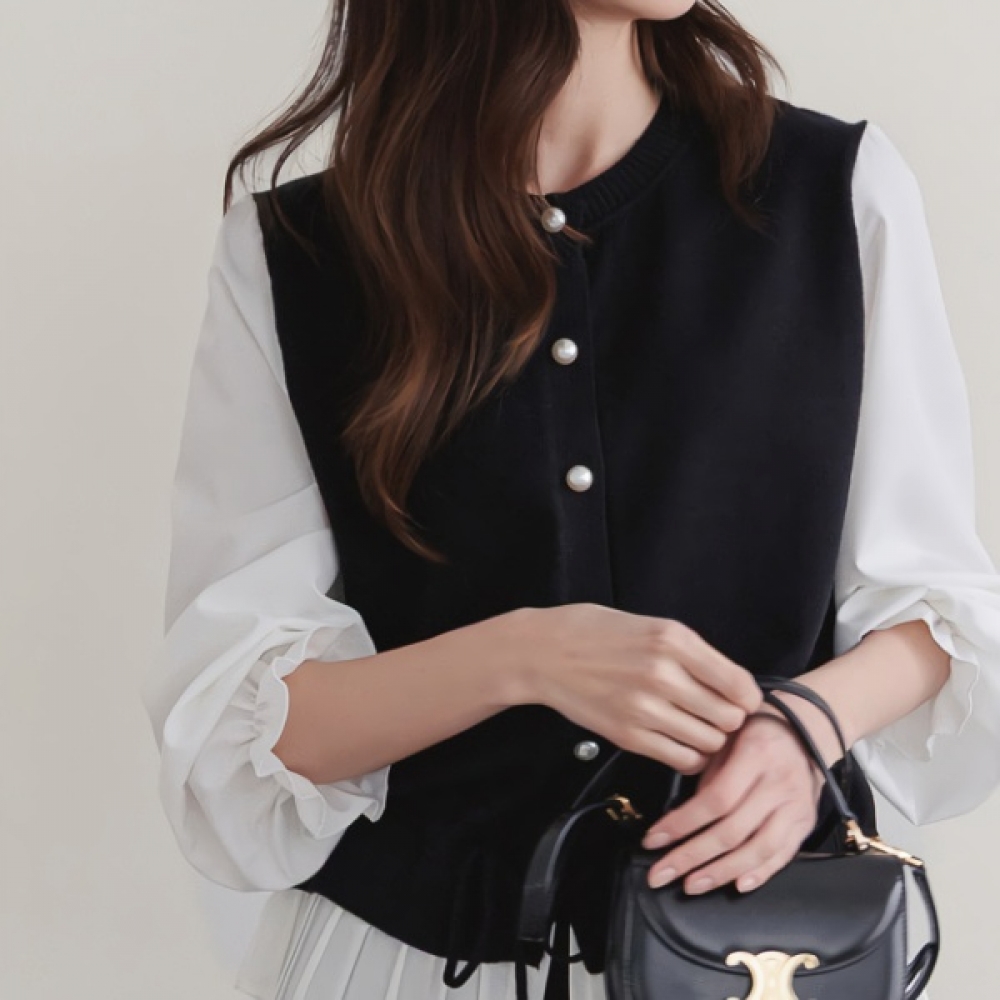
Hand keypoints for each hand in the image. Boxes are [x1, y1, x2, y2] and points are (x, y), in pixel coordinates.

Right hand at [509, 604, 762, 774]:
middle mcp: (663, 674)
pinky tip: (677, 740)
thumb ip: (691, 653)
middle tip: (715, 714)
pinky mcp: (627, 736)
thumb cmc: (595, 632)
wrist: (542, 652)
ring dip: (709, 739)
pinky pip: (681, 759)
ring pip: (709, 742)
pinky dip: (688, 755)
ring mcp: (644, 708)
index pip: (740, 684)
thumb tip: (732, 684)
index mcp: (674, 640)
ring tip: (693, 727)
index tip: (739, 699)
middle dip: (729, 720)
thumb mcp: (651, 625)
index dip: (747, 698)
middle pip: (730, 718)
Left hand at [639, 704, 826, 894]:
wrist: (805, 732)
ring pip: (758, 849)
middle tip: (660, 874)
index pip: (715, 799)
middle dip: (692, 857)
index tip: (652, 840)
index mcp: (756, 754)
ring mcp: (796, 807)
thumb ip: (708, 774)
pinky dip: (760, 873)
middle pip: (732, 830)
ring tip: (691, 885)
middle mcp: (779, 784)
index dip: (682, 824)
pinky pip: (783, 855)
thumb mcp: (726, 737)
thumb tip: (681, 818)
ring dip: (721, 872)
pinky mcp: (806, 823)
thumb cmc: (754, 733)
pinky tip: (736, 886)